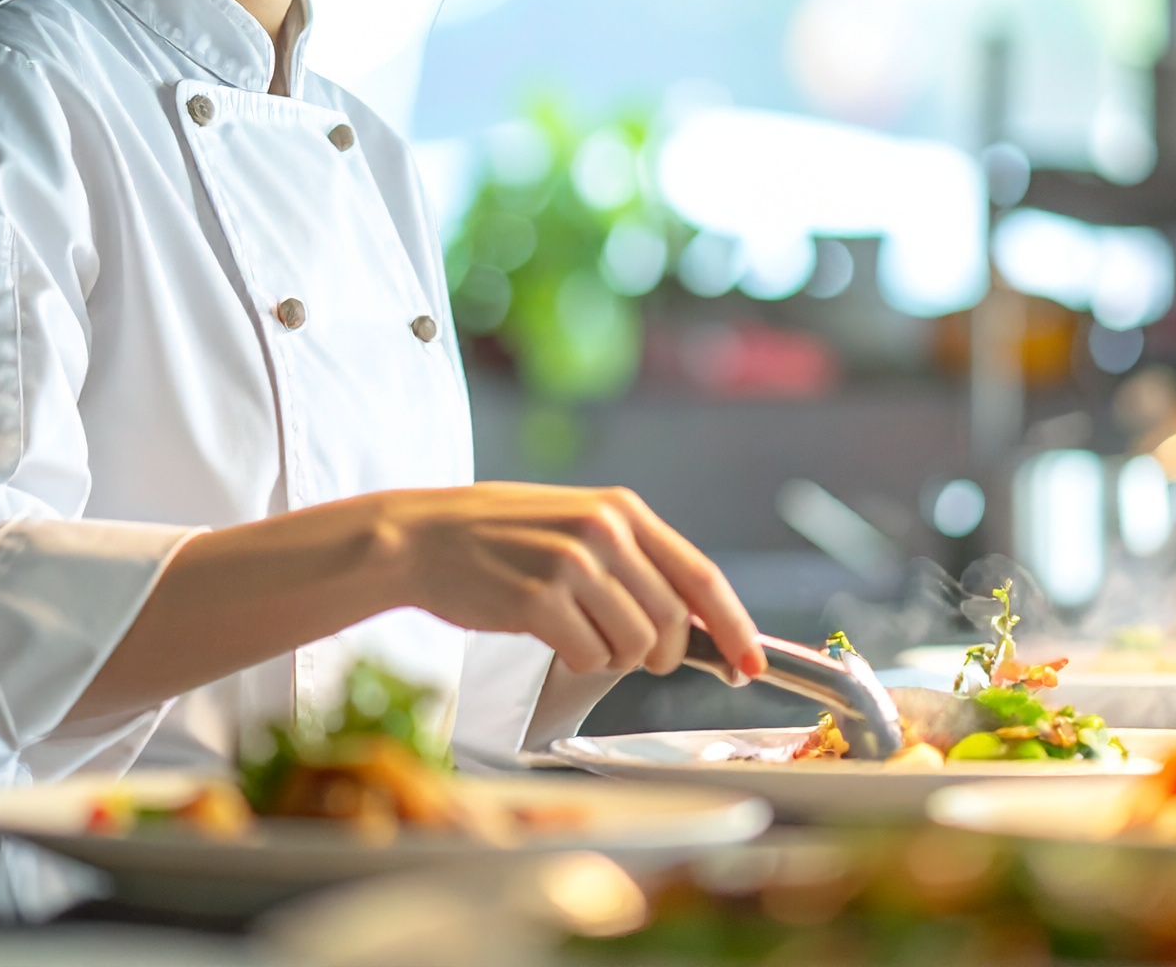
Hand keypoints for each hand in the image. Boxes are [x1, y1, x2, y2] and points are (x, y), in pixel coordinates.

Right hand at [369, 483, 765, 680]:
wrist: (422, 537)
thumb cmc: (502, 539)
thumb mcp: (578, 526)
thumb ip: (635, 562)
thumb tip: (698, 623)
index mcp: (622, 509)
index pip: (700, 575)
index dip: (734, 626)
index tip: (752, 665)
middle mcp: (604, 530)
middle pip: (672, 622)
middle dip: (661, 655)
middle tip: (630, 656)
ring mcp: (571, 564)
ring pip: (633, 646)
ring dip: (611, 657)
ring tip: (575, 633)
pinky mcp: (538, 599)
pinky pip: (587, 657)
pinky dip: (576, 660)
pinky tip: (549, 637)